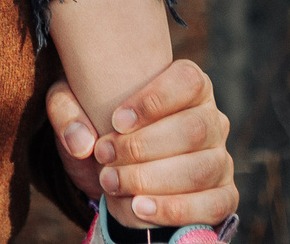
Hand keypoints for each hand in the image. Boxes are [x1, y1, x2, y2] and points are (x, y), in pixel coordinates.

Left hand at [46, 59, 235, 230]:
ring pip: (201, 169)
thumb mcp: (72, 107)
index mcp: (188, 86)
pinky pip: (214, 204)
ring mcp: (220, 159)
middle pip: (194, 129)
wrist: (113, 170)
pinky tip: (140, 208)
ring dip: (153, 179)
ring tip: (113, 183)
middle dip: (143, 147)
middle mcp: (211, 119)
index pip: (188, 81)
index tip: (116, 121)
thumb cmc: (99, 127)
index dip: (154, 101)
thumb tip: (82, 142)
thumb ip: (66, 110)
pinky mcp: (223, 195)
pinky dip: (176, 209)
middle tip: (104, 155)